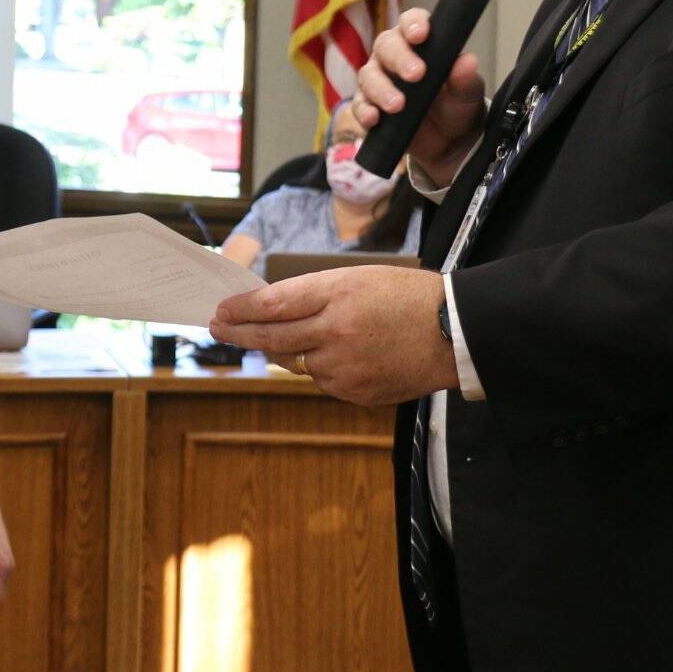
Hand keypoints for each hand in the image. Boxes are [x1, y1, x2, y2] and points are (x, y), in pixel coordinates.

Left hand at [209, 266, 459, 407]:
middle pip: (272, 336)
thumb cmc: (407, 297)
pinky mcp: (354, 391)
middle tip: (218, 329)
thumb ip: (314, 297)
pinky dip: (322, 368)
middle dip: (239, 333)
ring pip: (296, 362)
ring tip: (298, 336)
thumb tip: (271, 312)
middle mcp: (335, 331)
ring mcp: (344, 366)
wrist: (453, 332)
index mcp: (337, 294)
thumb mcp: (358, 280)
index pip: (272, 304)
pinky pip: (322, 380)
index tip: (221, 310)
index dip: (240, 310)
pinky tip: (343, 355)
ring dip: (288, 350)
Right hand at [350, 7, 486, 186]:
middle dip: (399, 58)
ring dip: (381, 89)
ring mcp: (377, 82)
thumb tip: (468, 62)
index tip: (421, 35)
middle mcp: (393, 58)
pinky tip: (374, 119)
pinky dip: (364, 112)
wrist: (449, 142)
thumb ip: (466, 79)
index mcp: (418, 44)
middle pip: (385, 46)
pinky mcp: (369, 108)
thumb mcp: (467, 94)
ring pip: (368, 75)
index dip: (413, 24)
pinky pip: (359, 106)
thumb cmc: (456, 106)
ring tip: (397, 105)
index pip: (410, 22)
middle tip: (415, 74)